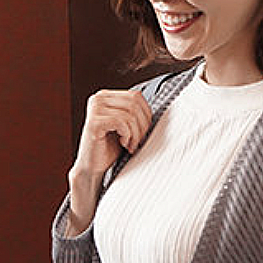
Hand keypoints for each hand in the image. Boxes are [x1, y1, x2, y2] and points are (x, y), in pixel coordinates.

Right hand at [64, 89, 151, 235]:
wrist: (93, 167)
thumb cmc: (112, 147)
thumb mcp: (127, 126)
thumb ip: (137, 112)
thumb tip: (170, 102)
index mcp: (106, 96)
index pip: (136, 96)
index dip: (146, 115)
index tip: (142, 133)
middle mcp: (98, 98)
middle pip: (134, 103)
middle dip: (142, 125)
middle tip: (138, 142)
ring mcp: (94, 109)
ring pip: (129, 114)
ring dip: (135, 133)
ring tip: (130, 145)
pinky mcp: (93, 123)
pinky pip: (121, 122)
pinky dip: (128, 135)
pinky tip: (123, 145)